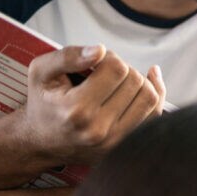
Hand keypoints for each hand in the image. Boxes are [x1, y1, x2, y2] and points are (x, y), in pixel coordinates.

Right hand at [18, 44, 165, 164]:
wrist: (44, 141)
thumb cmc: (44, 103)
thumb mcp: (41, 73)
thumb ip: (67, 56)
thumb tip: (100, 50)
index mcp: (76, 110)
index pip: (116, 69)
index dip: (110, 58)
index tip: (97, 62)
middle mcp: (99, 129)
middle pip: (135, 82)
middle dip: (124, 69)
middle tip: (106, 72)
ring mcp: (116, 141)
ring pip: (150, 97)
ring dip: (139, 81)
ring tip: (119, 81)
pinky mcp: (127, 145)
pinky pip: (155, 115)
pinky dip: (154, 95)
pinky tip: (146, 83)